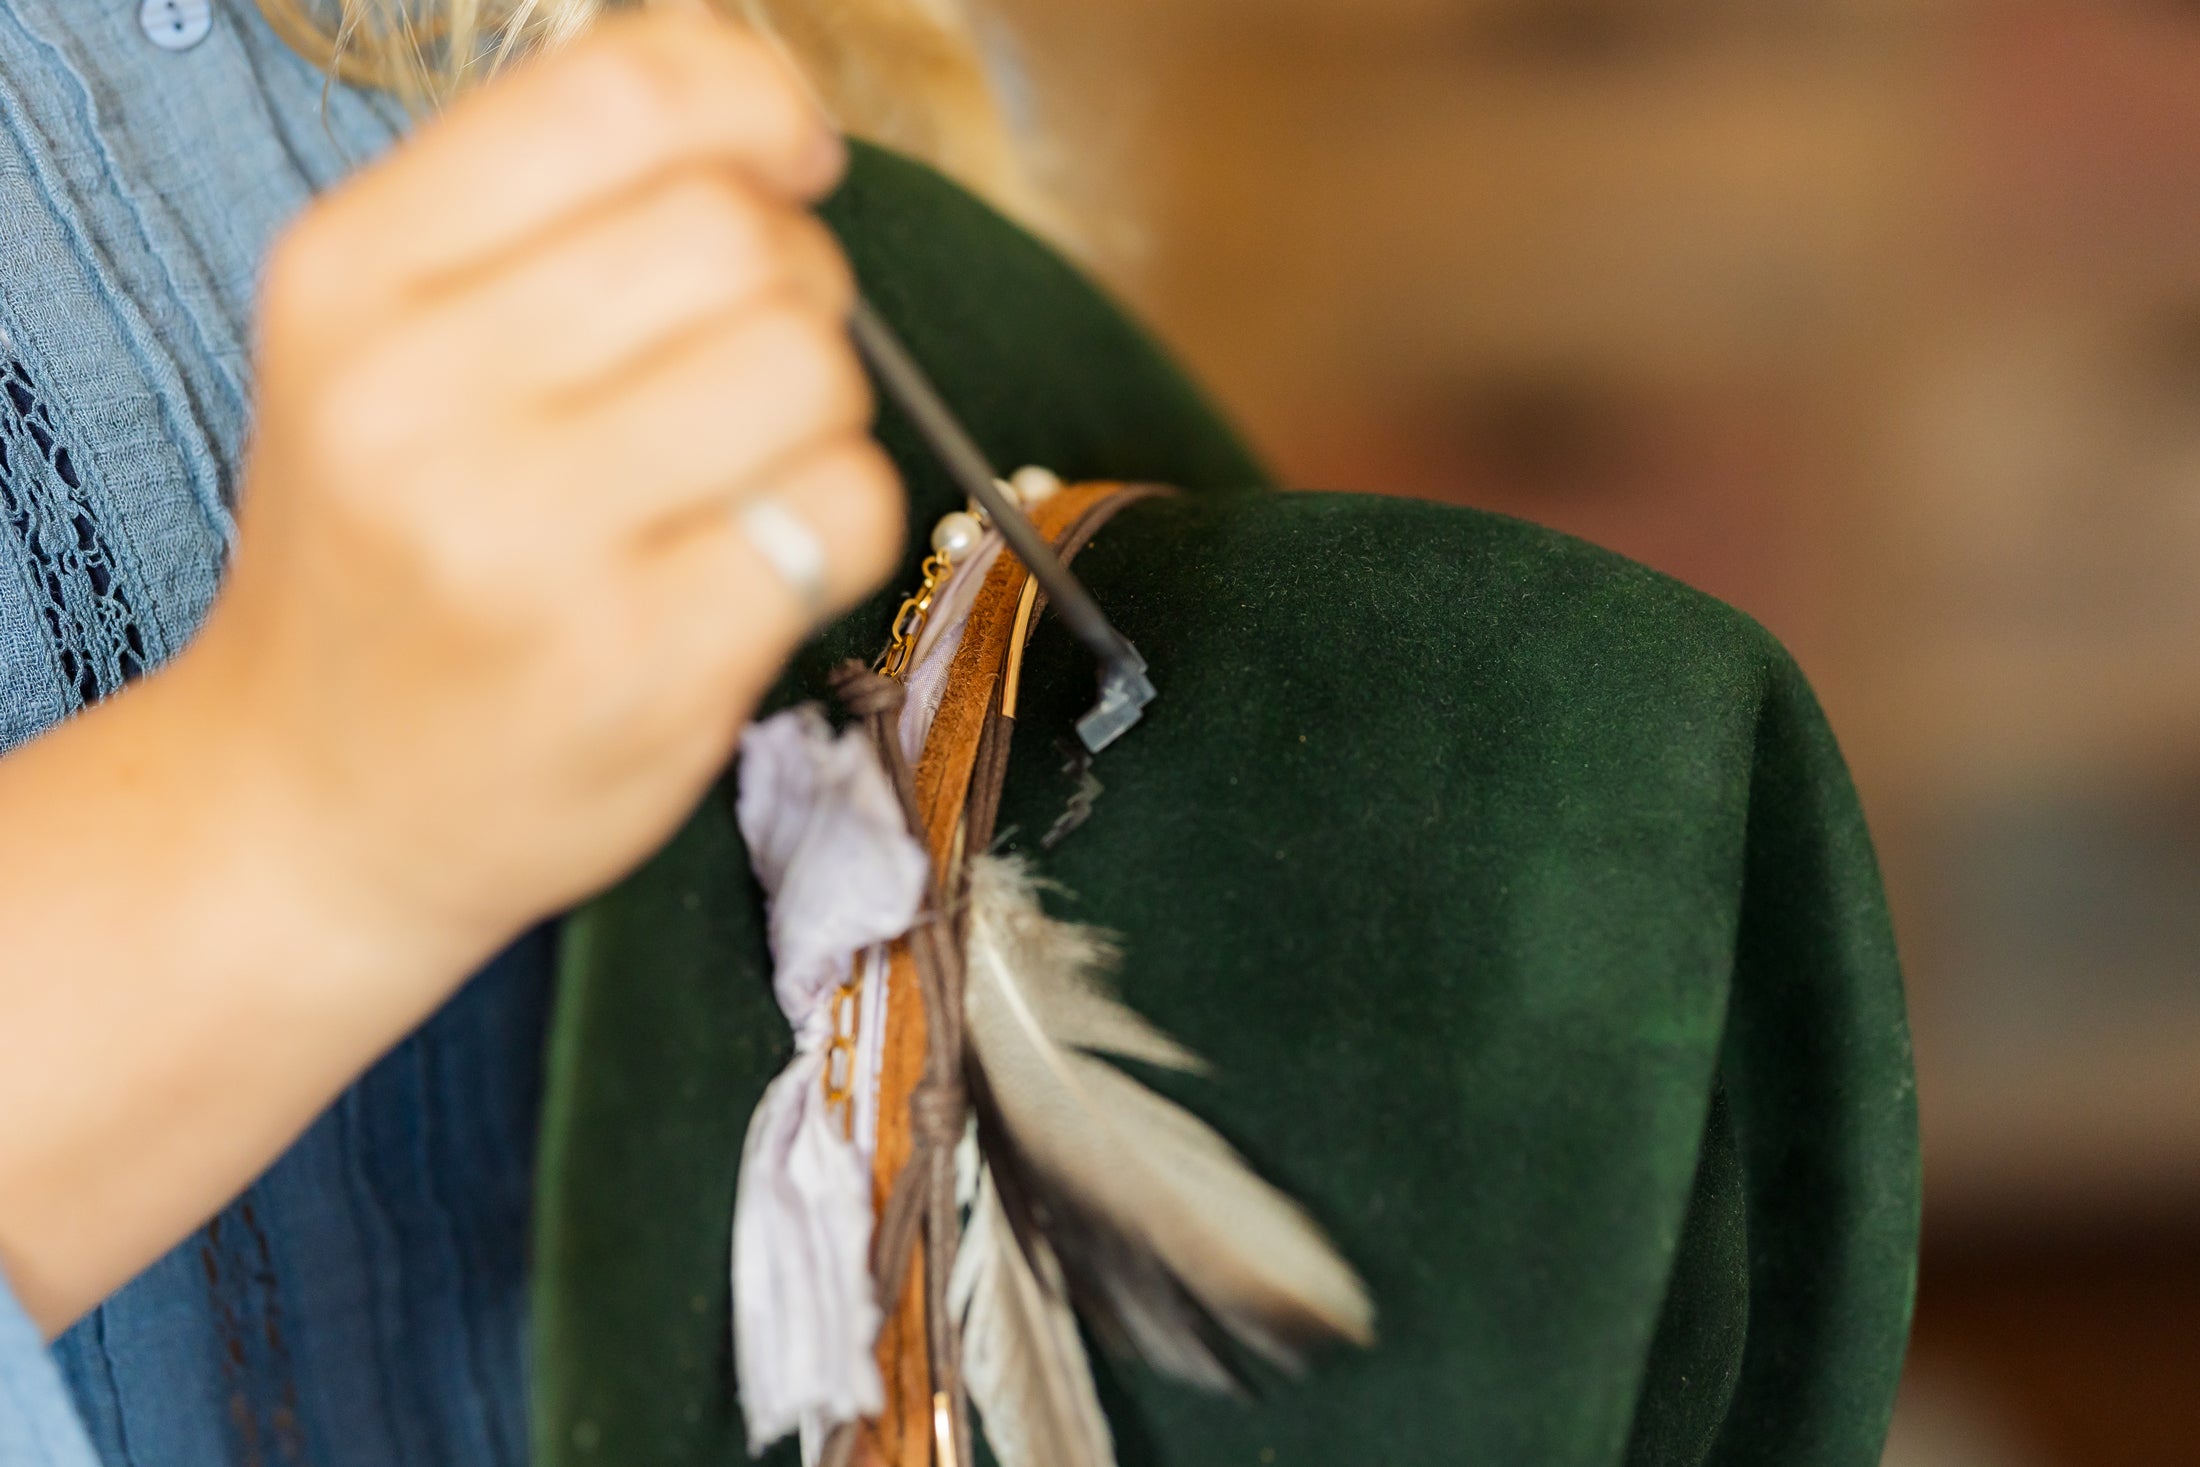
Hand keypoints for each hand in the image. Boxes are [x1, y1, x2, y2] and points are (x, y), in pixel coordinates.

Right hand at [190, 10, 902, 982]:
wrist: (316, 802)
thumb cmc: (386, 554)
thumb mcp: (387, 343)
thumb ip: (549, 202)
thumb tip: (756, 97)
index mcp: (352, 276)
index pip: (623, 94)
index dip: (754, 103)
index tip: (787, 160)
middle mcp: (419, 396)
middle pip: (737, 236)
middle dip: (791, 280)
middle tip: (747, 355)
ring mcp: (530, 542)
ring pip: (807, 366)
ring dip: (818, 408)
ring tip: (740, 468)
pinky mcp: (642, 663)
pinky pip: (845, 509)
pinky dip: (841, 521)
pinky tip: (758, 558)